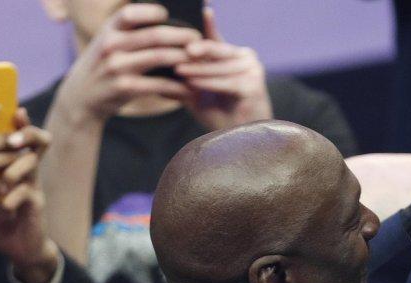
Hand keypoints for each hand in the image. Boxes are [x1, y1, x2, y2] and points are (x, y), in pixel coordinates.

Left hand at [0, 108, 59, 282]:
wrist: (15, 244)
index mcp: (13, 161)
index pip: (20, 133)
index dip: (21, 120)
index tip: (15, 108)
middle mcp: (27, 170)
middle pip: (38, 141)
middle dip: (26, 135)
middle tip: (12, 139)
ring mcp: (34, 186)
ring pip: (34, 165)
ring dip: (19, 168)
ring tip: (6, 178)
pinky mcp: (36, 205)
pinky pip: (28, 194)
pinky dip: (13, 198)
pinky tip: (4, 205)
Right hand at [53, 3, 197, 125]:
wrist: (80, 98)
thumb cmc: (102, 66)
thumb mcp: (106, 42)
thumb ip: (127, 30)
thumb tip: (161, 17)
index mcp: (108, 31)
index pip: (130, 13)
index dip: (152, 11)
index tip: (168, 15)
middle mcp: (111, 46)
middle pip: (154, 35)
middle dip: (181, 35)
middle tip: (198, 38)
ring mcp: (117, 67)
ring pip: (160, 58)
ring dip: (184, 58)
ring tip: (199, 60)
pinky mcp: (125, 88)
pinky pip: (158, 84)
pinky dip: (177, 85)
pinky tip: (188, 87)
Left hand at [177, 8, 272, 130]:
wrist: (240, 142)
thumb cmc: (219, 116)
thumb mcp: (197, 92)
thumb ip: (184, 77)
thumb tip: (157, 67)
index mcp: (234, 55)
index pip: (216, 37)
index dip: (209, 23)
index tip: (203, 8)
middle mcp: (246, 58)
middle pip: (216, 50)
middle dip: (195, 51)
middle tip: (175, 50)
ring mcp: (253, 71)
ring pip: (218, 67)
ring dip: (197, 70)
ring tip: (178, 70)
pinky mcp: (254, 86)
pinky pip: (226, 82)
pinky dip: (208, 83)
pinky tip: (192, 84)